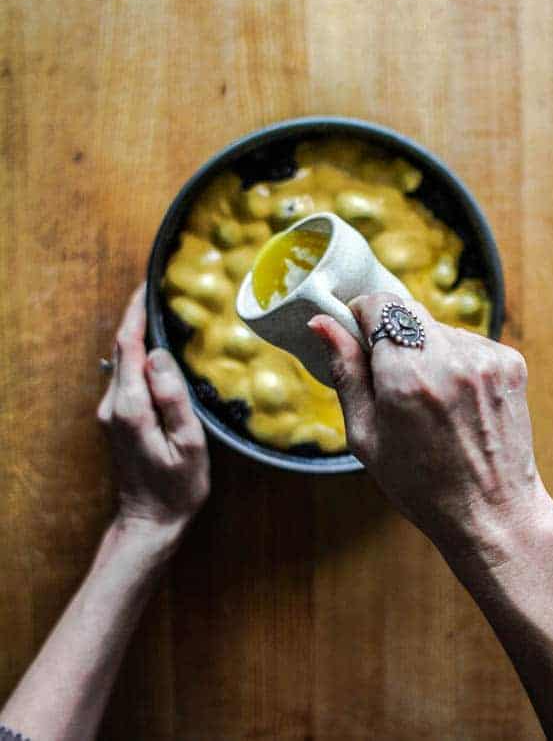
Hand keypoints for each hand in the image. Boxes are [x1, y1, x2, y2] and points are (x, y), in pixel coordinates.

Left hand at [97, 284, 209, 542]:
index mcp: (130, 406)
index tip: (148, 285)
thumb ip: (172, 397)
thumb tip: (159, 354)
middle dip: (137, 316)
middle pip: (122, 348)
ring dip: (138, 334)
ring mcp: (110, 412)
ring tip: (163, 312)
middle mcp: (113, 404)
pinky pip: (126, 376)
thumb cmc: (176, 487)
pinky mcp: (116, 418)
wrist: (149, 521)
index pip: (129, 346)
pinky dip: (139, 354)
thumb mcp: (187, 444)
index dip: (136, 312)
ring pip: (123, 361)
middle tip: (159, 289)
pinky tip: (158, 349)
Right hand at [309, 293, 552, 566]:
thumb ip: (345, 372)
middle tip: (390, 376)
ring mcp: (485, 358)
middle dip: (392, 332)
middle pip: (408, 309)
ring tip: (428, 398)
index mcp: (407, 377)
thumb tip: (321, 324)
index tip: (358, 338)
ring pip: (438, 327)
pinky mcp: (509, 362)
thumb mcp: (366, 435)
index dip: (362, 316)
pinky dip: (454, 360)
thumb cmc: (420, 484)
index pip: (379, 304)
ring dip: (425, 348)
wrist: (492, 513)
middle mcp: (450, 359)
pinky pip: (467, 342)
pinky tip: (455, 400)